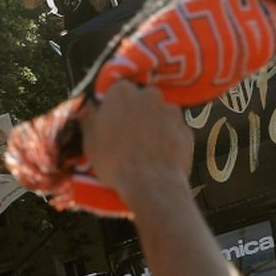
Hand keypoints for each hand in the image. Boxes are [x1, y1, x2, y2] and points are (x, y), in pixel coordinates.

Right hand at [82, 84, 192, 204]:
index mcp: (122, 92)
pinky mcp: (186, 129)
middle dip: (137, 113)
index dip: (114, 107)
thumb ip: (89, 118)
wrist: (150, 184)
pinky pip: (174, 131)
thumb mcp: (89, 139)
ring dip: (154, 126)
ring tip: (146, 150)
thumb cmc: (113, 160)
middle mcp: (150, 94)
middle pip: (141, 100)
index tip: (111, 122)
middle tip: (129, 136)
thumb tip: (88, 109)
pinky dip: (169, 140)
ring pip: (160, 114)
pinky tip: (160, 157)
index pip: (117, 91)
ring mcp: (171, 111)